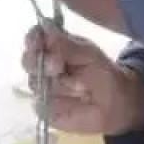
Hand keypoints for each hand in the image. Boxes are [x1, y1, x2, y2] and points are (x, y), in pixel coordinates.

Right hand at [22, 24, 143, 135]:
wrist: (116, 104)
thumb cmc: (103, 74)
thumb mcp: (89, 55)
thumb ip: (66, 45)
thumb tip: (45, 33)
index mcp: (54, 47)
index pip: (34, 38)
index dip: (33, 39)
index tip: (37, 43)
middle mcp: (44, 66)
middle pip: (27, 60)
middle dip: (39, 62)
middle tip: (58, 67)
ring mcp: (42, 88)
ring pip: (35, 83)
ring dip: (57, 85)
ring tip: (81, 88)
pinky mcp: (45, 109)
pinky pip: (41, 106)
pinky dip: (57, 104)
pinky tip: (73, 103)